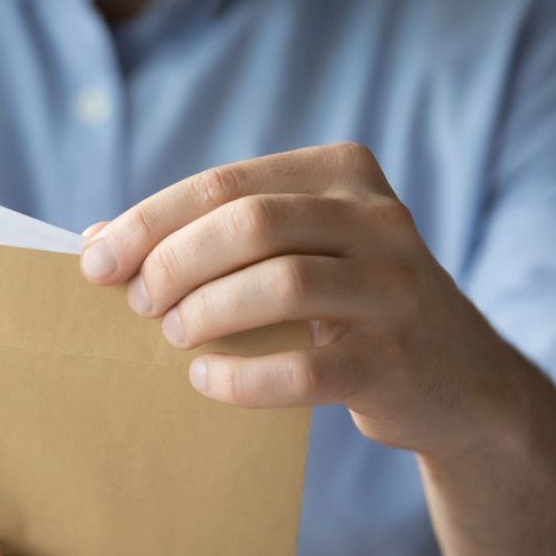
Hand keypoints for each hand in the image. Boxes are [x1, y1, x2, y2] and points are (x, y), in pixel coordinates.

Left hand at [79, 143, 534, 456]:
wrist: (459, 381)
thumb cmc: (345, 308)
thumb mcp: (295, 252)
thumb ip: (210, 237)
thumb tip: (97, 240)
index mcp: (343, 174)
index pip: (226, 183)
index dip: (150, 221)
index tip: (97, 260)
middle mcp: (378, 219)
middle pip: (249, 223)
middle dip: (174, 263)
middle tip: (139, 303)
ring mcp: (396, 289)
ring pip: (281, 284)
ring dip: (207, 312)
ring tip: (174, 336)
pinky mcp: (395, 362)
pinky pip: (302, 368)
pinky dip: (240, 377)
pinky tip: (205, 380)